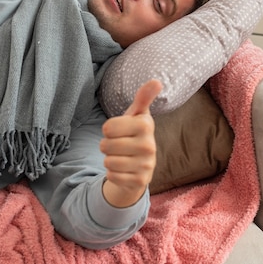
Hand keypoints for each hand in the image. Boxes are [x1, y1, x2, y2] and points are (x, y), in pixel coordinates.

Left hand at [100, 79, 161, 207]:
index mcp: (146, 125)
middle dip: (107, 146)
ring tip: (122, 157)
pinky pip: (112, 176)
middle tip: (120, 145)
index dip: (109, 129)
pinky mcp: (140, 182)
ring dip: (110, 160)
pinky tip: (124, 170)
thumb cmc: (134, 134)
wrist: (141, 167)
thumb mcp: (137, 115)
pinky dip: (113, 174)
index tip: (120, 131)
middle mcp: (149, 145)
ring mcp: (146, 165)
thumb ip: (143, 97)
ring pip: (108, 162)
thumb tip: (157, 80)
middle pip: (105, 145)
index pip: (107, 127)